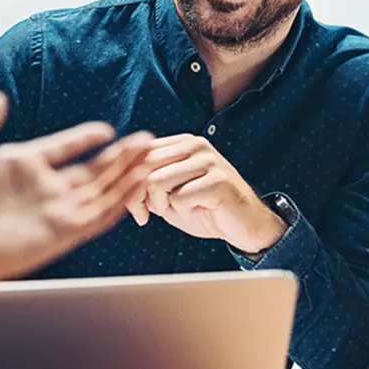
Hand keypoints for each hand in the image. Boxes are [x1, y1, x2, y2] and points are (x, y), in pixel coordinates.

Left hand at [0, 93, 154, 286]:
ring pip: (104, 188)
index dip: (84, 138)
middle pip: (93, 169)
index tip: (105, 130)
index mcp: (20, 165)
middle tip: (147, 139)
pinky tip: (139, 181)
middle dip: (121, 155)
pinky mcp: (65, 231)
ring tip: (151, 153)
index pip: (62, 147)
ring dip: (129, 172)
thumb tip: (2, 99)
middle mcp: (44, 187)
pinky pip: (102, 212)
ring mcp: (57, 210)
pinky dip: (123, 197)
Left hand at [127, 133, 286, 251]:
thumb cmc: (205, 210)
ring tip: (175, 211)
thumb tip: (122, 184)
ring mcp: (209, 161)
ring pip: (157, 182)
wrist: (245, 225)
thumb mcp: (170, 193)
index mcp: (183, 143)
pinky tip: (196, 212)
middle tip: (146, 215)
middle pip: (144, 167)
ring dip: (160, 204)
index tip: (138, 207)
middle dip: (138, 196)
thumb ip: (148, 182)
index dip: (129, 183)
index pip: (140, 155)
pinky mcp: (218, 181)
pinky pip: (179, 198)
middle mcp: (196, 145)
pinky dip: (181, 212)